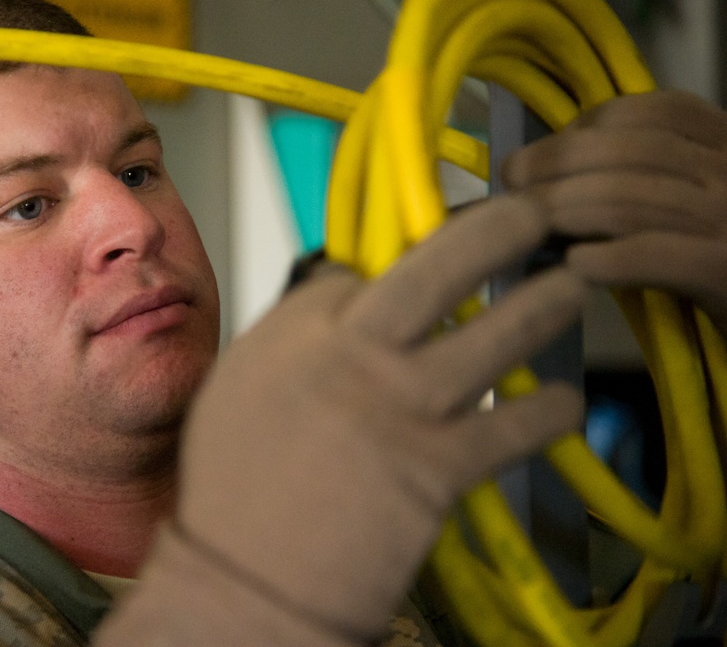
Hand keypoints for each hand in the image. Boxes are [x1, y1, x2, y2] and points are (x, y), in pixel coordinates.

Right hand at [96, 196, 585, 645]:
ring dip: (541, 305)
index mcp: (293, 332)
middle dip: (494, 228)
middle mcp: (354, 355)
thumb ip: (288, 339)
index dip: (398, 254)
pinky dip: (549, 413)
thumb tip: (334, 306)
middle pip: (437, 268)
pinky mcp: (440, 468)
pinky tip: (563, 403)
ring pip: (494, 334)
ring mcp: (403, 408)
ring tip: (567, 287)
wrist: (246, 580)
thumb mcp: (235, 387)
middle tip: (529, 214)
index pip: (357, 266)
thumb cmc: (229, 493)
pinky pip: (516, 425)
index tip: (427, 248)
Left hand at [503, 90, 726, 334]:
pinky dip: (607, 257)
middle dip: (558, 164)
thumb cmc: (718, 257)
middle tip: (512, 187)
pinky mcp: (724, 269)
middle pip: (633, 150)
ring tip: (525, 226)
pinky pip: (655, 255)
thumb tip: (546, 176)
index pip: (654, 113)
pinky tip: (575, 265)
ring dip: (567, 209)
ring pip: (633, 200)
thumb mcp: (694, 201)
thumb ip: (643, 178)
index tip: (539, 156)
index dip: (584, 128)